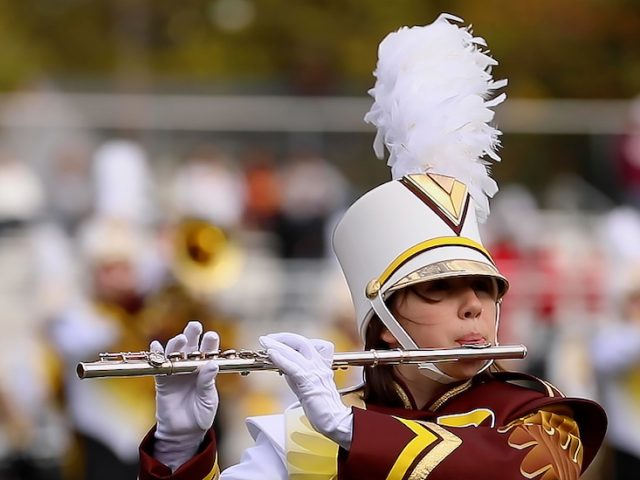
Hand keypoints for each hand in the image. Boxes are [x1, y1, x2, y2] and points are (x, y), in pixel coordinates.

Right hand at [152, 321, 218, 471]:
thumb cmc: (201, 414)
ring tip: (180, 339)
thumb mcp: (208, 400)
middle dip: (193, 334)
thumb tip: (211, 365)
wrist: (184, 432)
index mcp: (205, 369)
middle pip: (191, 346)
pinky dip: (157, 356)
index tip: (211, 336)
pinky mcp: (163, 381)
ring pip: (175, 353)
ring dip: (176, 345)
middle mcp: (191, 366)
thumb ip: (208, 383)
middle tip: (195, 326)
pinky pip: (159, 366)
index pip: (209, 352)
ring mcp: (176, 372)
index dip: (210, 343)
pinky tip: (156, 346)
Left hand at [259, 333, 352, 449]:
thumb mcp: (308, 387)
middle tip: (267, 339)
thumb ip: (298, 375)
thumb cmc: (324, 409)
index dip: (294, 340)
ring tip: (265, 341)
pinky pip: (294, 367)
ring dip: (277, 344)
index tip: (279, 340)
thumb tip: (284, 367)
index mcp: (322, 366)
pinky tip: (271, 354)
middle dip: (283, 338)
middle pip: (303, 342)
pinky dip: (281, 358)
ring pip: (296, 351)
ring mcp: (316, 372)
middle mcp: (320, 365)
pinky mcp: (309, 382)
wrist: (336, 421)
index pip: (312, 344)